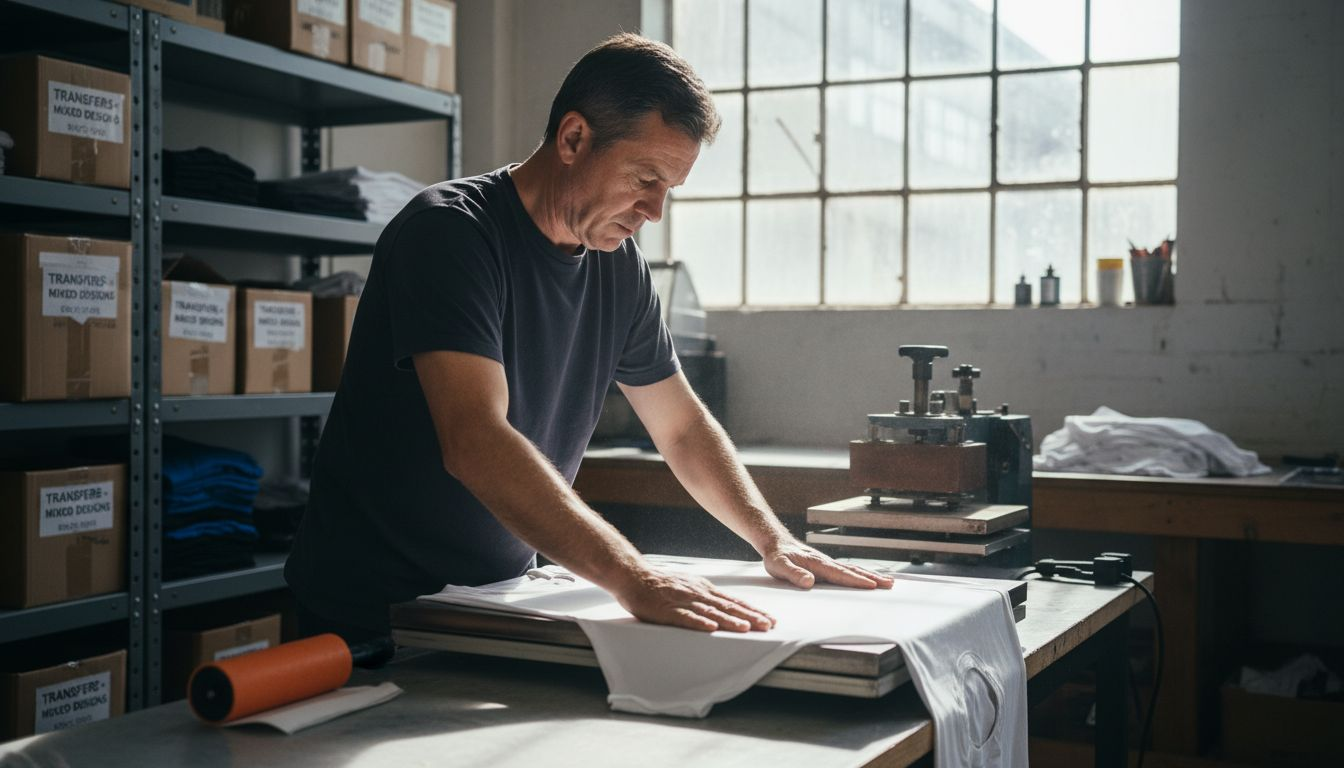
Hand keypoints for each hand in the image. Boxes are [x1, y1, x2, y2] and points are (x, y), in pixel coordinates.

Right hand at [612, 568, 775, 632]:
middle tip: (769, 626)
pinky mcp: (668, 610)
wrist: (633, 575)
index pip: (733, 601)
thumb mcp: (688, 586)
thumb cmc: (659, 583)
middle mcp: (698, 593)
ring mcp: (683, 601)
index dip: (752, 611)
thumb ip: (704, 595)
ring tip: (748, 627)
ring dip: (731, 620)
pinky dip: (700, 622)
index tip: (770, 619)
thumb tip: (724, 606)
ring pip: (712, 612)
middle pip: (728, 606)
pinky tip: (712, 627)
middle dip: (750, 616)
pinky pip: (686, 617)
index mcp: (704, 589)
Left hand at [760, 538, 895, 590]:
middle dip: (872, 578)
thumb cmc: (776, 555)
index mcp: (818, 564)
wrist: (775, 541)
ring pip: (853, 570)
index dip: (856, 581)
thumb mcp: (779, 565)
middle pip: (853, 571)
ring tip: (888, 581)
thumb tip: (809, 582)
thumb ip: (793, 573)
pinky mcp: (826, 565)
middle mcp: (826, 562)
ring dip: (871, 575)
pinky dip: (861, 574)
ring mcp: (828, 563)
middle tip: (890, 584)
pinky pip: (847, 570)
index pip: (841, 574)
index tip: (872, 586)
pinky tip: (868, 578)